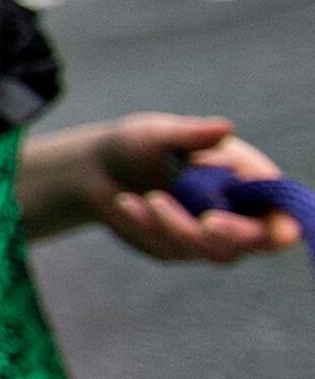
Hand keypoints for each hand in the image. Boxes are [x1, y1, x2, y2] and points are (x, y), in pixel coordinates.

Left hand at [91, 115, 297, 264]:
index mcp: (249, 179)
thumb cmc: (136, 143)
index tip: (244, 213)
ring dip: (181, 227)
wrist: (94, 169)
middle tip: (207, 221)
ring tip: (147, 198)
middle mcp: (239, 210)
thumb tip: (224, 128)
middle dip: (234, 233)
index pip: (283, 212)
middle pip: (260, 241)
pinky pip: (173, 249)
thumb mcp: (156, 133)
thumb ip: (190, 134)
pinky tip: (126, 203)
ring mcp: (210, 234)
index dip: (278, 222)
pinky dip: (149, 227)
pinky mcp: (180, 248)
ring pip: (215, 249)